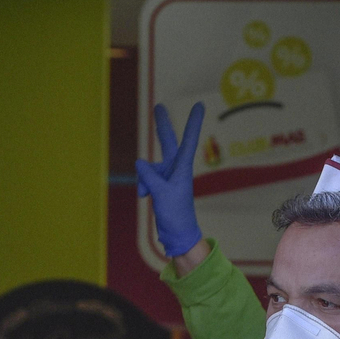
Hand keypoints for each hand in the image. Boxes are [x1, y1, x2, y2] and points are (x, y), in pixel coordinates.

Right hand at [136, 102, 204, 258]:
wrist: (177, 234)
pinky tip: (145, 197)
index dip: (193, 122)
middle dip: (161, 125)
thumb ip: (150, 176)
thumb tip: (140, 162)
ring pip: (149, 168)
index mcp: (182, 168)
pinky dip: (143, 187)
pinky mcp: (159, 184)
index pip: (189, 140)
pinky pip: (145, 178)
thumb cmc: (176, 215)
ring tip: (148, 196)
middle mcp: (175, 168)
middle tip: (159, 106)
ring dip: (145, 181)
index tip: (199, 105)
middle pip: (166, 142)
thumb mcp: (161, 194)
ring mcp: (166, 175)